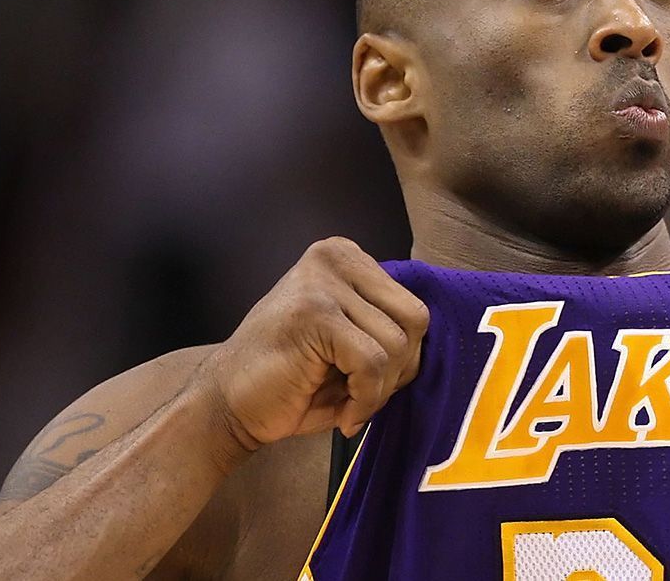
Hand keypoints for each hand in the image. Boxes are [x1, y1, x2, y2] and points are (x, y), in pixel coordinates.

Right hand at [196, 237, 427, 450]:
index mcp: (345, 256)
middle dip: (400, 370)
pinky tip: (342, 414)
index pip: (414, 305)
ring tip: (349, 404)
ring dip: (380, 391)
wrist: (227, 405)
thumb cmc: (293, 380)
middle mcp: (334, 256)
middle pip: (416, 319)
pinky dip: (366, 401)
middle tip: (365, 396)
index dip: (405, 355)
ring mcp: (321, 281)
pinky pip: (374, 363)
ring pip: (397, 344)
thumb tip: (442, 336)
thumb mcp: (349, 340)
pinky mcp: (314, 313)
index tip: (372, 383)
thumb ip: (387, 326)